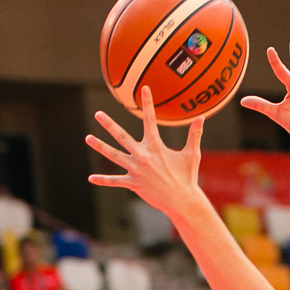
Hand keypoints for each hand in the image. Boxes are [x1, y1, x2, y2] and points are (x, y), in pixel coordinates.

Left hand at [87, 89, 205, 217]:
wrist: (182, 201)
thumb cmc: (188, 177)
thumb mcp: (191, 154)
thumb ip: (194, 135)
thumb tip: (202, 117)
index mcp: (156, 147)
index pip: (150, 120)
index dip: (148, 103)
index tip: (144, 89)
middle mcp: (143, 156)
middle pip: (122, 137)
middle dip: (109, 124)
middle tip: (98, 114)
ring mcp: (136, 170)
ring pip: (113, 155)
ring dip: (100, 146)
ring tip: (88, 138)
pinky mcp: (133, 183)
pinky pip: (115, 181)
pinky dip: (103, 180)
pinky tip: (91, 178)